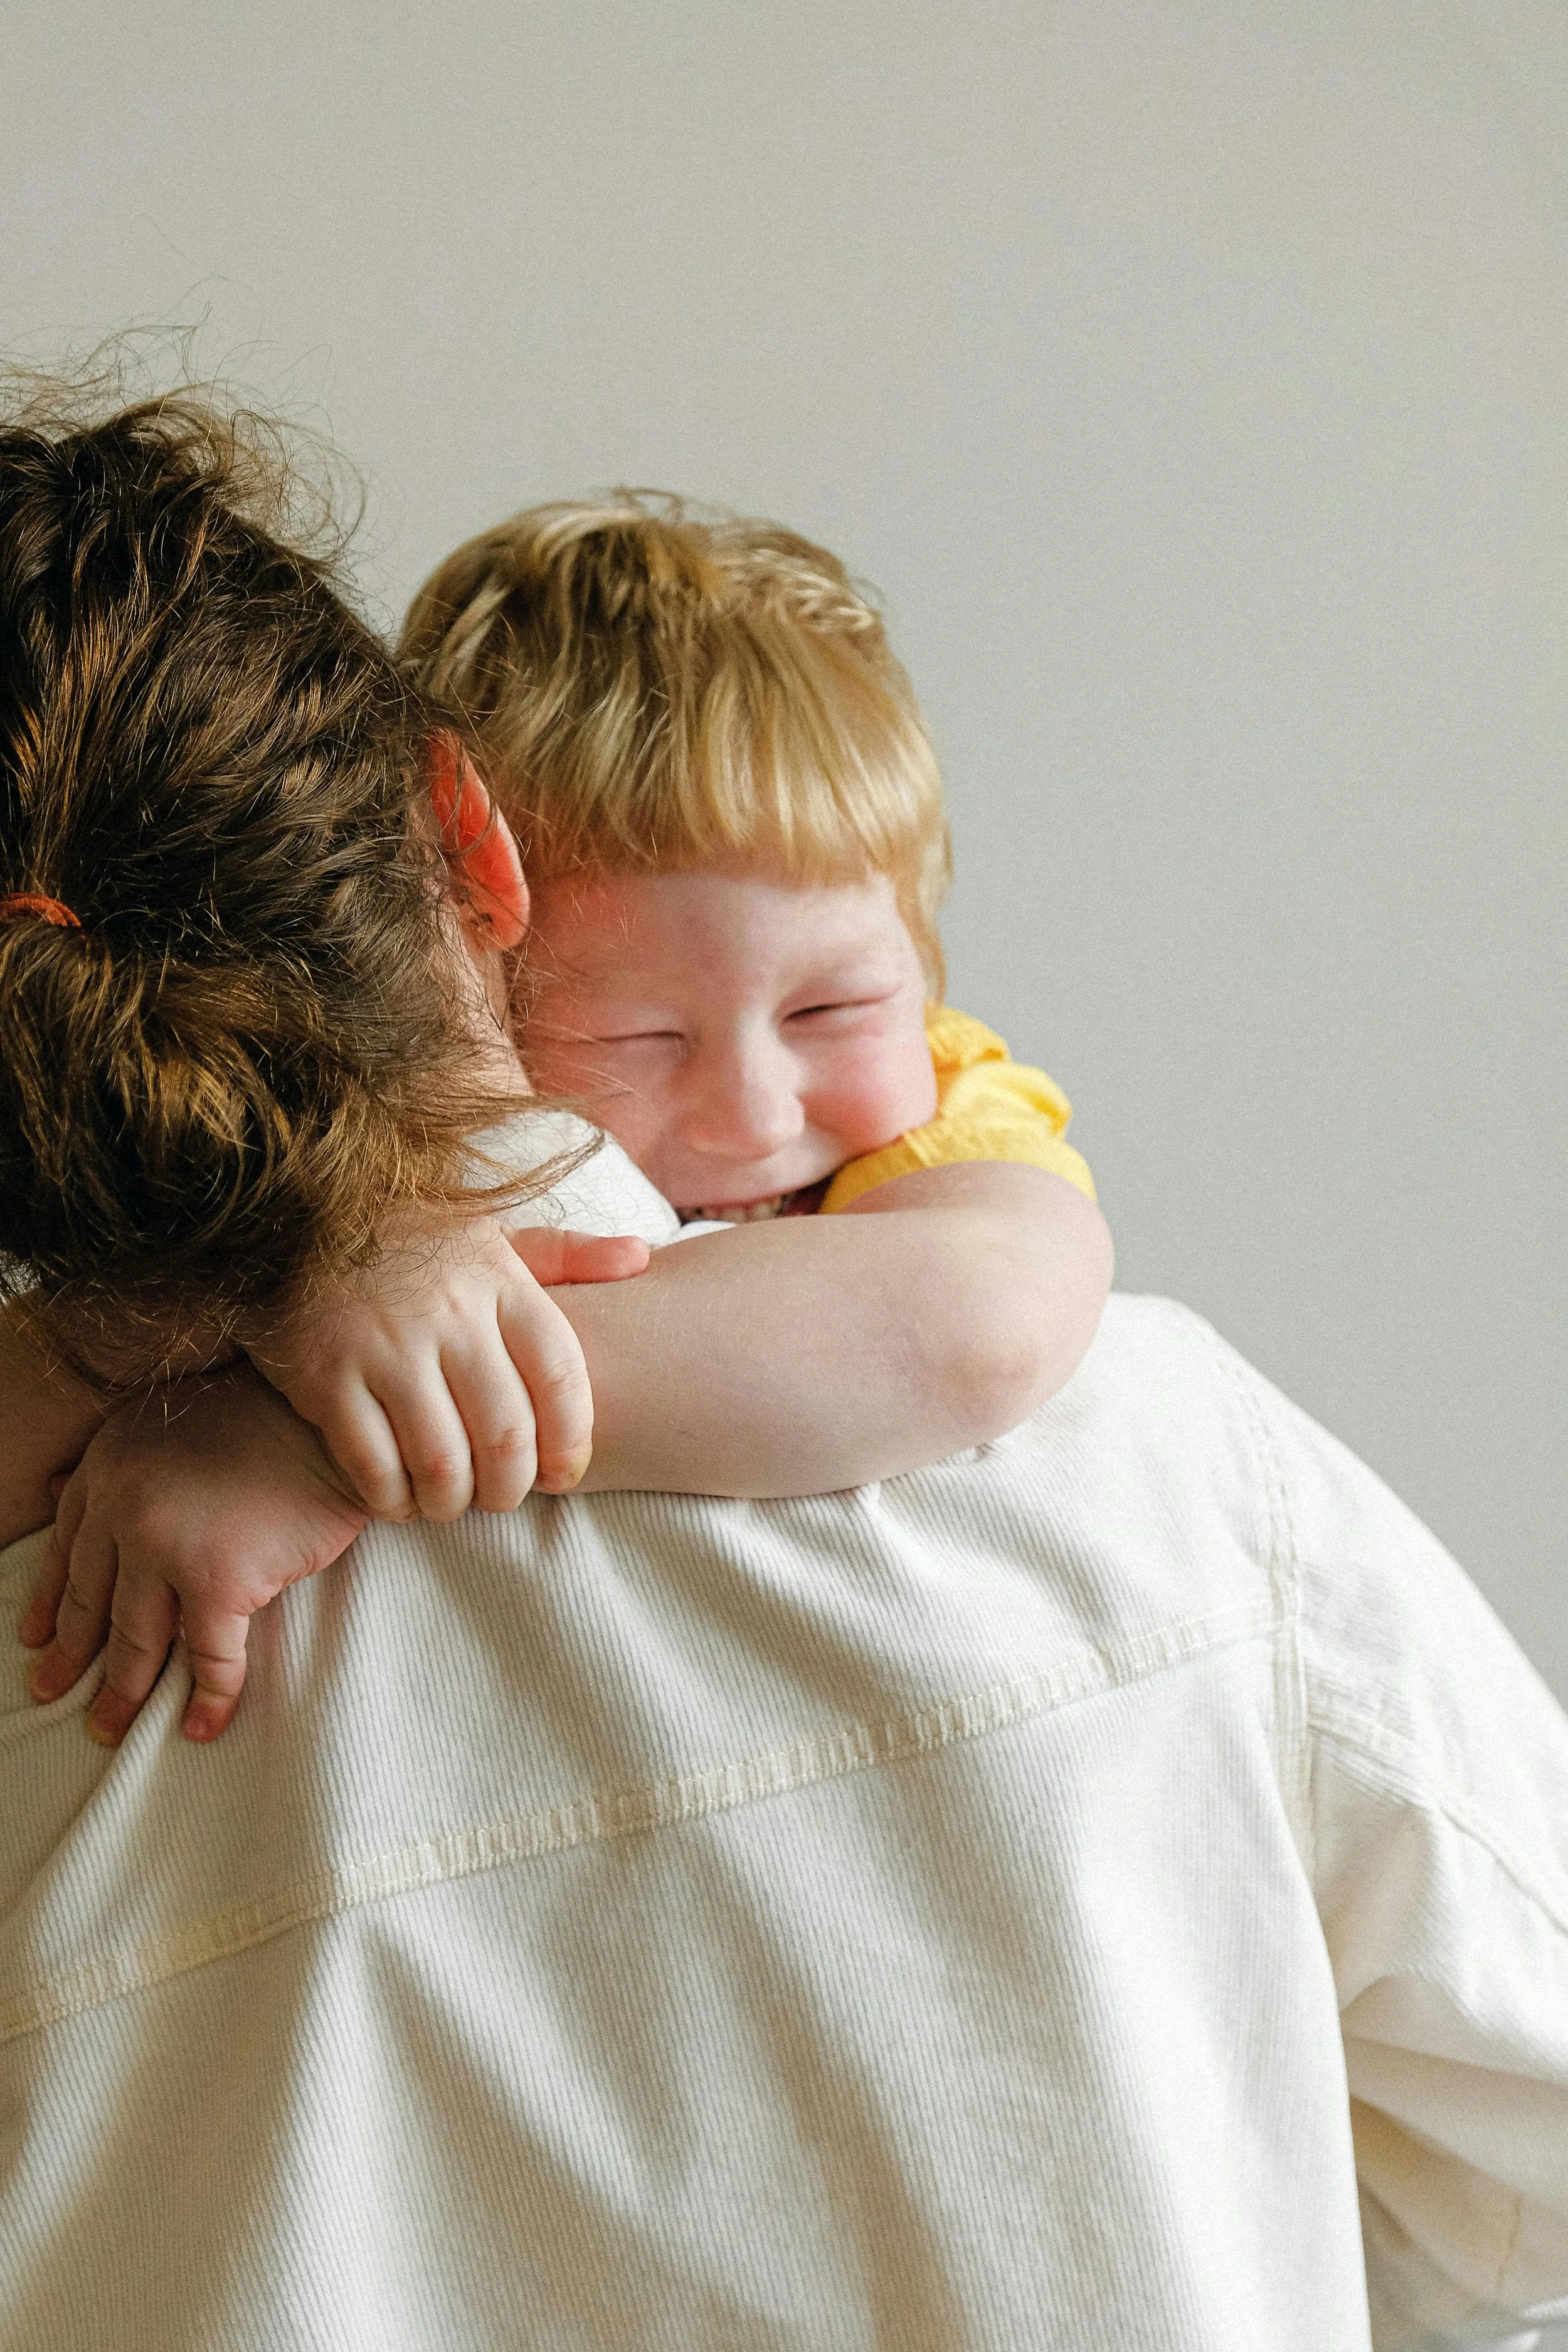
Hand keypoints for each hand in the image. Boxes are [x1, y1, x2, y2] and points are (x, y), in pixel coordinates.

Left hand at [21, 1367, 369, 1745]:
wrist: (333, 1419)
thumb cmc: (271, 1416)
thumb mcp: (175, 1425)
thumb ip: (128, 1463)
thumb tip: (63, 1492)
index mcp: (111, 1466)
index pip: (68, 1547)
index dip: (52, 1599)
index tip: (37, 1639)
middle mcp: (124, 1506)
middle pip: (92, 1600)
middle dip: (73, 1656)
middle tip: (54, 1693)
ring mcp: (167, 1546)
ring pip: (137, 1639)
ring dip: (125, 1692)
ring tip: (111, 1727)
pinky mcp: (220, 1581)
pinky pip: (211, 1658)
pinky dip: (209, 1699)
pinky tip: (202, 1728)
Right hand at [247, 1215, 648, 1521]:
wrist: (289, 1213)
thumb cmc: (407, 1239)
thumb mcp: (489, 1234)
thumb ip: (566, 1255)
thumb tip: (642, 1257)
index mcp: (498, 1281)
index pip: (560, 1376)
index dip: (571, 1440)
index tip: (564, 1473)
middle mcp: (448, 1315)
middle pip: (506, 1434)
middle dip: (511, 1488)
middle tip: (501, 1498)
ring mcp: (383, 1347)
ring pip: (441, 1461)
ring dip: (452, 1503)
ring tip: (450, 1503)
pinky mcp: (325, 1377)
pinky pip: (372, 1466)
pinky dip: (392, 1499)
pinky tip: (397, 1497)